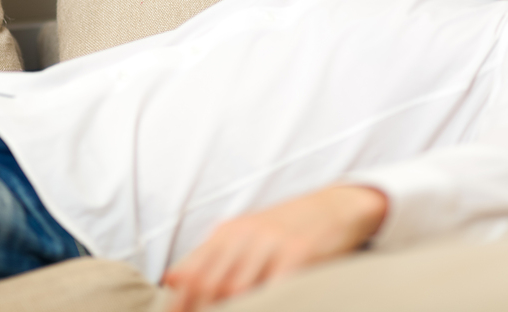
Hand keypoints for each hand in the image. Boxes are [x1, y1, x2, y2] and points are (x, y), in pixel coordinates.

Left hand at [162, 184, 387, 311]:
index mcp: (229, 231)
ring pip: (239, 288)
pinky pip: (275, 287)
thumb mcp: (246, 234)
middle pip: (212, 284)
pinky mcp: (300, 253)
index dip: (180, 302)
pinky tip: (265, 307)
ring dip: (232, 308)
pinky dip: (265, 302)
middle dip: (203, 310)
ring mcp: (273, 243)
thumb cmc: (287, 228)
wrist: (335, 206)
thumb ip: (212, 255)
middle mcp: (247, 235)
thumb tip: (172, 278)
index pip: (194, 271)